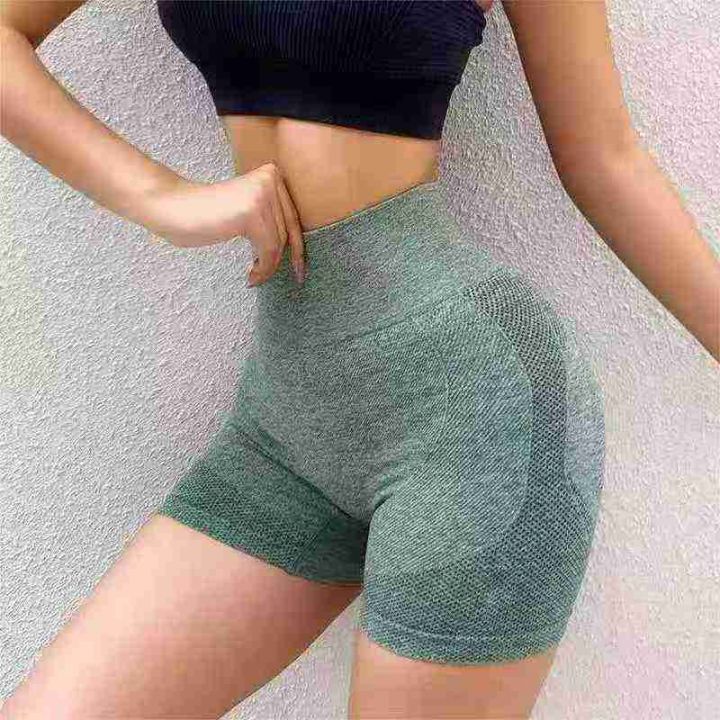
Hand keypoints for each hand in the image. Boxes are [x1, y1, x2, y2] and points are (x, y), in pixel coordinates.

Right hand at [143, 162, 304, 285]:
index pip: (293, 218)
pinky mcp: (252, 212)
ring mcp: (262, 194)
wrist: (173, 207)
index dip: (297, 248)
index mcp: (272, 174)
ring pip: (278, 243)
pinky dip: (263, 268)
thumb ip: (272, 218)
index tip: (299, 271)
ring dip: (267, 266)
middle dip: (280, 259)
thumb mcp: (247, 210)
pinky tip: (251, 276)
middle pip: (287, 231)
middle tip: (268, 278)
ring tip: (253, 276)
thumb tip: (299, 249)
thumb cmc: (207, 214)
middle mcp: (271, 179)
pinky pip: (268, 250)